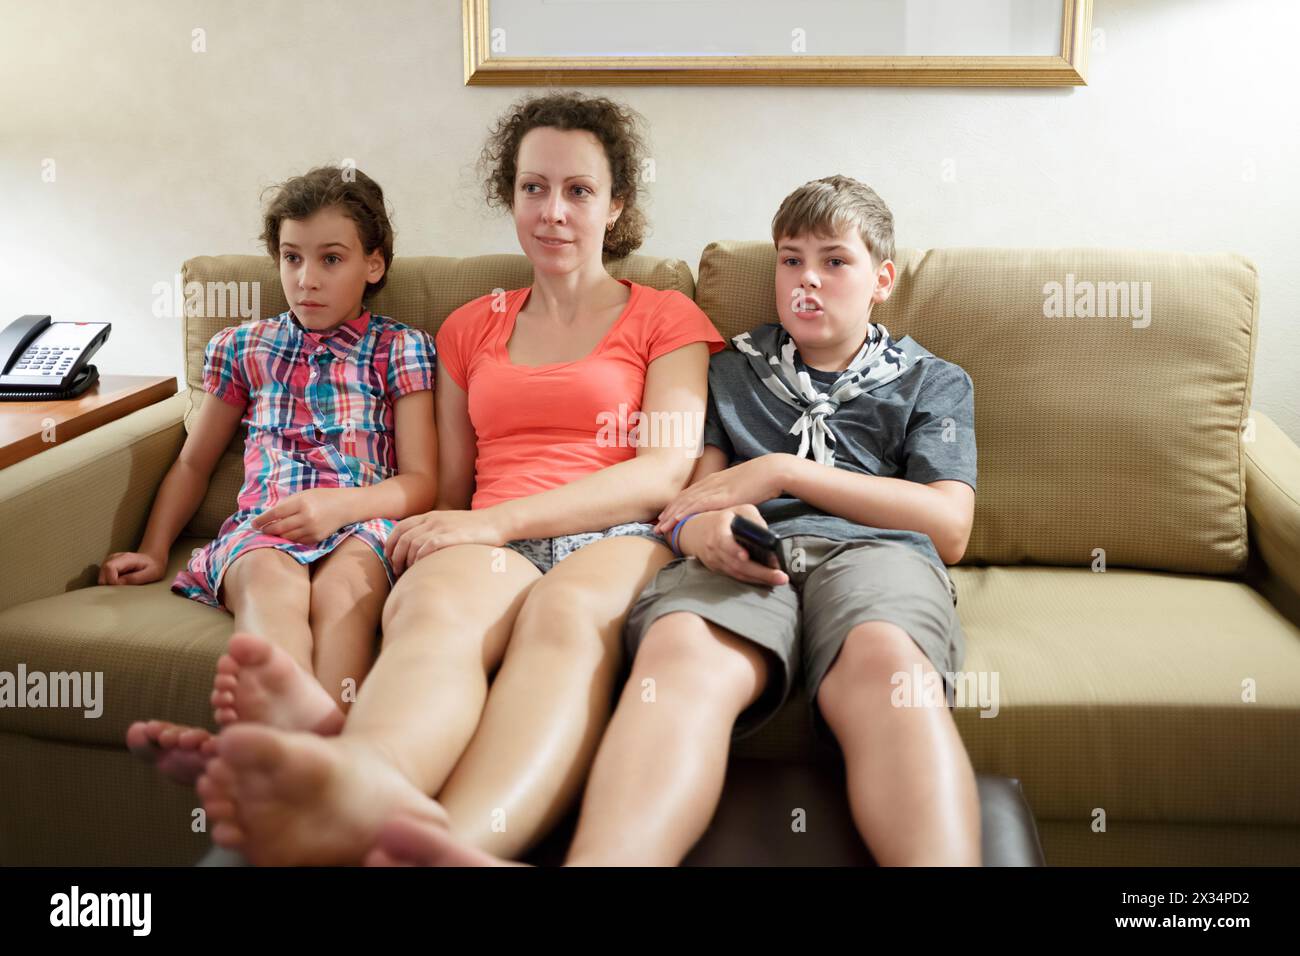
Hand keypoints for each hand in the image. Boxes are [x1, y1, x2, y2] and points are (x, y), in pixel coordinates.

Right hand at [98, 551, 165, 585]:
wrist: (152, 559)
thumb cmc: (153, 566)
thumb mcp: (151, 573)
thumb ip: (136, 578)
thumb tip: (119, 583)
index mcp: (125, 558)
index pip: (109, 568)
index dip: (113, 580)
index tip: (122, 587)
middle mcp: (114, 558)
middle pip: (102, 574)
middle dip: (110, 585)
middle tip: (124, 589)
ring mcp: (109, 561)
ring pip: (101, 578)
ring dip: (110, 585)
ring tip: (124, 585)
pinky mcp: (107, 567)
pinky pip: (103, 579)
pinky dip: (110, 584)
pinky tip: (121, 584)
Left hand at [250, 489, 350, 543]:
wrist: (346, 506)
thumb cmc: (323, 497)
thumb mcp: (304, 494)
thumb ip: (287, 504)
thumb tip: (268, 515)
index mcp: (301, 503)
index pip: (275, 513)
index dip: (262, 519)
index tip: (254, 523)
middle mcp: (306, 517)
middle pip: (279, 527)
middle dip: (267, 530)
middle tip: (260, 530)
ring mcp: (312, 529)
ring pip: (287, 536)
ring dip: (277, 535)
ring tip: (272, 533)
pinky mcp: (317, 538)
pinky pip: (298, 541)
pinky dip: (290, 539)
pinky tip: (287, 535)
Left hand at [385, 508, 510, 575]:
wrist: (496, 522)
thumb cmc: (474, 528)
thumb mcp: (449, 524)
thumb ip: (434, 531)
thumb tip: (418, 550)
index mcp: (430, 516)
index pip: (400, 527)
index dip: (390, 543)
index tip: (389, 557)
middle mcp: (433, 520)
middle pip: (403, 537)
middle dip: (395, 556)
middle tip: (396, 570)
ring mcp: (442, 527)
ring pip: (413, 543)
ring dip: (405, 559)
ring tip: (406, 572)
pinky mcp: (452, 536)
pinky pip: (428, 546)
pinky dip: (420, 557)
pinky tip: (420, 567)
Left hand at [655, 454, 789, 535]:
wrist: (772, 471)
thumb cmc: (761, 480)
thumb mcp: (741, 488)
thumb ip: (732, 496)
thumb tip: (730, 507)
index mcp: (714, 481)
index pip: (689, 494)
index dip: (676, 506)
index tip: (666, 516)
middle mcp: (710, 483)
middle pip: (683, 499)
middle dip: (668, 512)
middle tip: (656, 526)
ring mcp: (715, 488)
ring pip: (686, 503)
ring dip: (671, 515)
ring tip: (660, 528)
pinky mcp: (721, 495)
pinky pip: (698, 505)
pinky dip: (684, 512)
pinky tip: (674, 520)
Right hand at [677, 504, 787, 587]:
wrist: (696, 532)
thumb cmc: (723, 519)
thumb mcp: (738, 510)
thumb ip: (753, 519)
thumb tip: (768, 535)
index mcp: (718, 530)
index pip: (723, 541)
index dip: (734, 549)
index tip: (746, 556)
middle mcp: (714, 548)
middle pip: (737, 563)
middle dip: (760, 572)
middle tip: (780, 576)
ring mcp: (715, 561)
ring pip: (737, 573)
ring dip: (759, 578)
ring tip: (777, 580)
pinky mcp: (718, 570)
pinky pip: (736, 576)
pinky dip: (751, 579)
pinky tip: (765, 580)